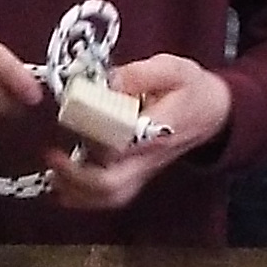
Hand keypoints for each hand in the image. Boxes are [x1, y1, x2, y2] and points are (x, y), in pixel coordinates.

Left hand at [51, 56, 231, 210]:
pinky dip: (86, 198)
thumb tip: (109, 82)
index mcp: (158, 129)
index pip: (122, 146)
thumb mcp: (172, 68)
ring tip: (53, 176)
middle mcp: (149, 157)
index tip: (75, 119)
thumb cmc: (192, 89)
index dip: (96, 139)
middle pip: (112, 183)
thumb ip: (140, 73)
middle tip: (51, 156)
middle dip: (77, 175)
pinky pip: (113, 197)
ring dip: (78, 192)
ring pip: (111, 196)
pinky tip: (63, 188)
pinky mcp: (139, 176)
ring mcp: (145, 171)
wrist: (215, 113)